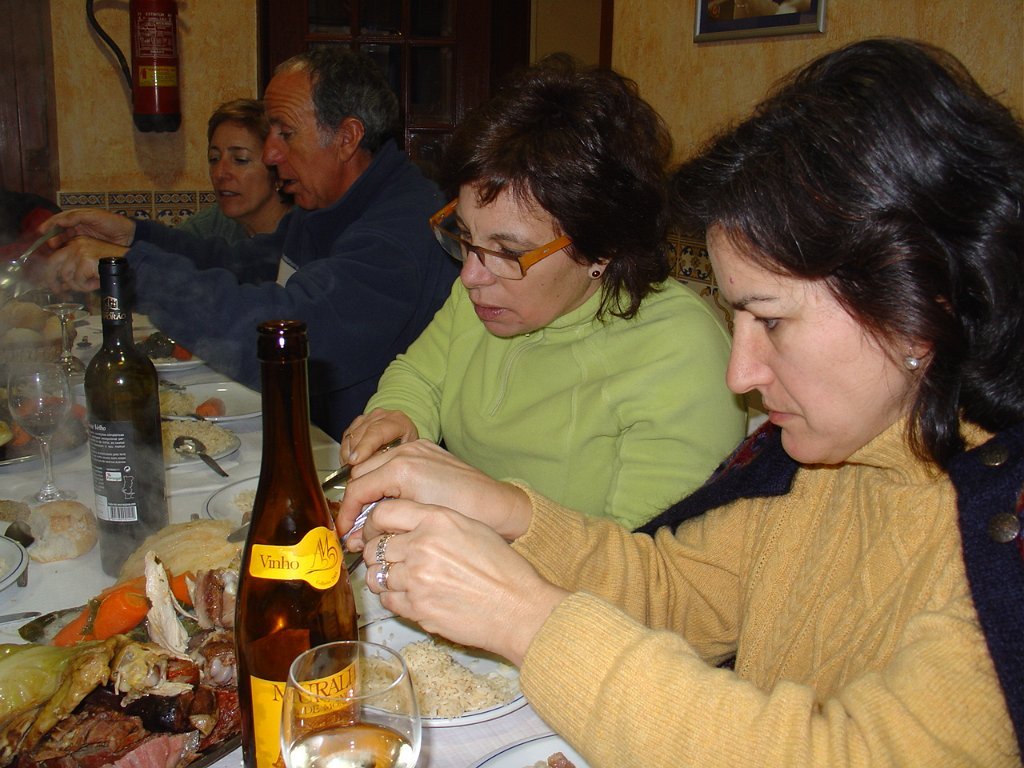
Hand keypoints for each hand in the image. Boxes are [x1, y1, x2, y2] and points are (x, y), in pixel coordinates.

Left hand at [38, 236, 127, 292]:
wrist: (130, 263)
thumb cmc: (111, 266)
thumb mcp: (89, 266)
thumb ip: (74, 272)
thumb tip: (61, 285)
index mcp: (74, 243)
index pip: (53, 258)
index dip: (50, 274)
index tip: (53, 285)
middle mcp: (74, 244)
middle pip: (51, 264)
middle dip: (52, 281)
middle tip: (59, 292)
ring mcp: (79, 251)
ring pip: (66, 275)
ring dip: (77, 286)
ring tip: (89, 286)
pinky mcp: (86, 260)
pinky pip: (78, 281)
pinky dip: (86, 287)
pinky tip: (95, 284)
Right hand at [40, 208, 136, 247]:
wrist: (130, 236)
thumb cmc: (114, 223)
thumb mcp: (95, 216)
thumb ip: (77, 217)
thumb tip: (59, 220)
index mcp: (79, 217)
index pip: (60, 219)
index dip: (50, 224)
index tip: (41, 230)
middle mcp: (79, 227)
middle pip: (60, 231)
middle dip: (52, 236)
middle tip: (48, 244)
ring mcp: (83, 237)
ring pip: (66, 240)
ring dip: (58, 244)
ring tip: (53, 249)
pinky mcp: (88, 247)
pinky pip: (74, 249)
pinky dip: (67, 251)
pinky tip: (63, 255)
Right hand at [337, 439, 533, 546]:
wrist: (497, 506)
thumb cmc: (462, 516)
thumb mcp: (415, 522)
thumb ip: (380, 527)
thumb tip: (353, 540)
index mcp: (401, 468)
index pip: (357, 488)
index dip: (346, 514)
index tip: (342, 533)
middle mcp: (406, 452)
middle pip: (361, 473)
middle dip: (355, 502)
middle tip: (355, 529)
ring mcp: (416, 447)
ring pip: (375, 466)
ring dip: (369, 490)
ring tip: (372, 517)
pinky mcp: (425, 450)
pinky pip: (393, 461)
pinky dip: (385, 480)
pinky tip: (391, 501)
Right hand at [341, 408, 418, 463]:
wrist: (405, 435)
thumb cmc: (407, 446)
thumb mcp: (406, 453)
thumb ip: (391, 458)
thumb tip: (374, 470)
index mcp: (397, 421)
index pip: (377, 432)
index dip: (364, 447)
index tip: (355, 461)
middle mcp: (382, 416)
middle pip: (360, 434)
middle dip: (353, 454)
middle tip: (352, 472)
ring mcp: (369, 417)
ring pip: (350, 435)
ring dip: (348, 454)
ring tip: (352, 469)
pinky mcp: (358, 422)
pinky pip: (346, 437)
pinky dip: (346, 451)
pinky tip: (350, 461)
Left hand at [361, 498, 567, 664]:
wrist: (518, 607)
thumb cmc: (502, 567)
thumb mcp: (471, 528)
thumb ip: (434, 522)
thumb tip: (403, 527)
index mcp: (436, 520)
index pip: (383, 513)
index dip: (374, 524)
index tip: (376, 531)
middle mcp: (422, 546)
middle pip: (374, 547)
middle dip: (377, 554)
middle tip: (390, 560)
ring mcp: (417, 579)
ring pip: (377, 576)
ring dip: (385, 579)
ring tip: (402, 580)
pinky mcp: (417, 608)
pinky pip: (388, 601)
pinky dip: (395, 599)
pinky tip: (413, 596)